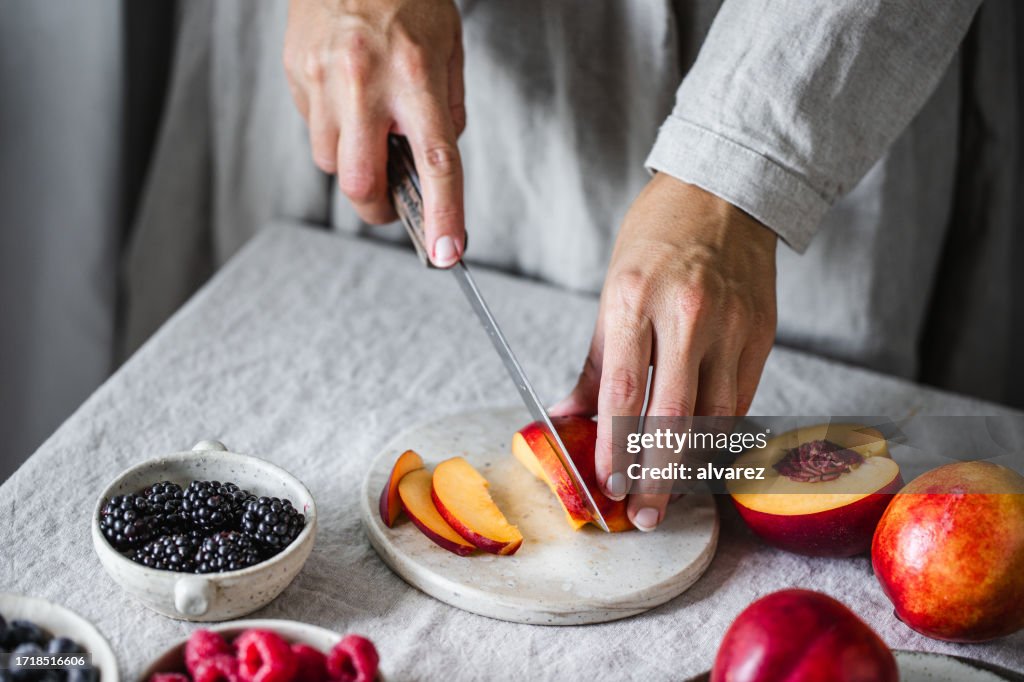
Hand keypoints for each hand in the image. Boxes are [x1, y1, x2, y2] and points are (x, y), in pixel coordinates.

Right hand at [284, 0, 465, 266]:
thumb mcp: (448, 48)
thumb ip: (447, 110)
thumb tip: (435, 163)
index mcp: (414, 75)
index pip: (434, 161)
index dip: (443, 214)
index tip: (446, 252)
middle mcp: (364, 80)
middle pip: (361, 182)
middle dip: (377, 206)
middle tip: (391, 202)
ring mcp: (322, 78)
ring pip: (331, 162)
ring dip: (352, 161)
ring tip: (367, 123)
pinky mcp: (295, 74)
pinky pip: (313, 129)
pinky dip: (332, 129)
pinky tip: (345, 97)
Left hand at [550, 174, 777, 529]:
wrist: (724, 193)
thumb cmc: (656, 239)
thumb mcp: (612, 290)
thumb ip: (594, 362)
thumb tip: (566, 417)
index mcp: (633, 299)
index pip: (622, 392)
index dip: (614, 448)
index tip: (607, 487)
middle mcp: (685, 314)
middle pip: (672, 415)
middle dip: (655, 476)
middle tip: (643, 517)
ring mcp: (731, 325)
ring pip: (714, 416)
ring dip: (692, 467)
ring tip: (672, 499)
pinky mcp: (762, 333)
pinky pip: (741, 398)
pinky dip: (719, 434)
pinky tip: (702, 458)